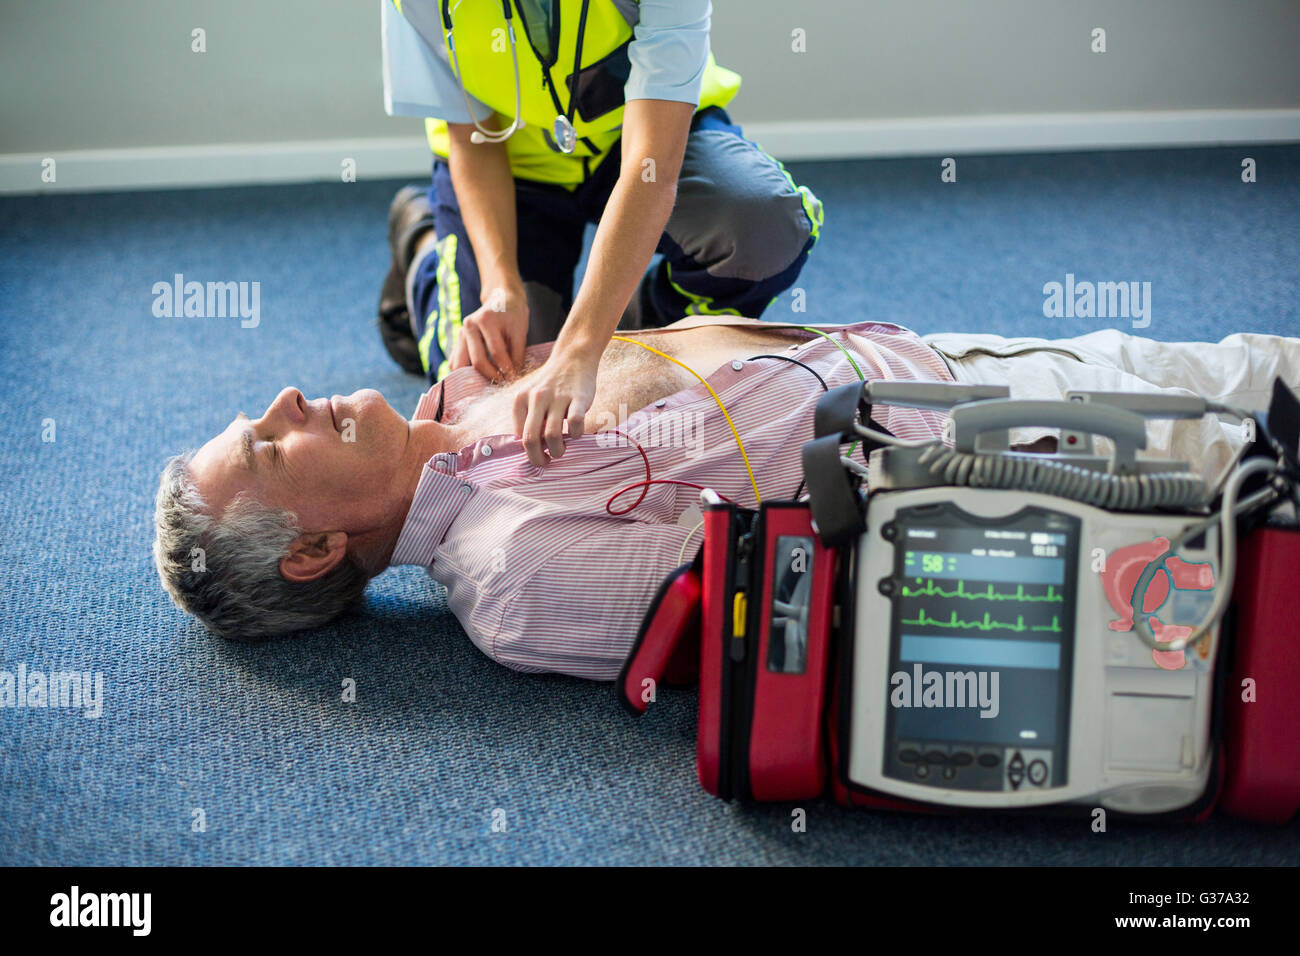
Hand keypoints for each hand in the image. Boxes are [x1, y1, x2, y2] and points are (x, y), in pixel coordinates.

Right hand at [450, 283, 528, 380]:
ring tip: (489, 384)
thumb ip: (517, 354)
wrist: (502, 299)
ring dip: (475, 378)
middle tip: (503, 384)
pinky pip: (455, 361)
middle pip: (478, 361)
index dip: (506, 370)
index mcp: (485, 320)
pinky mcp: (458, 340)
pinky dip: (463, 372)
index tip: (514, 380)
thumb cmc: (513, 315)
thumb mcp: (520, 331)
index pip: (496, 353)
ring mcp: (461, 333)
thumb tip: (514, 378)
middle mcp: (469, 325)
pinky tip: (475, 380)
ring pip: (461, 363)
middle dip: (492, 376)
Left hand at [512, 347, 599, 465]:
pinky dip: (576, 435)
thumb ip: (528, 418)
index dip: (527, 451)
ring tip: (561, 450)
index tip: (537, 454)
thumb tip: (529, 448)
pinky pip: (575, 424)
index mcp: (521, 399)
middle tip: (545, 463)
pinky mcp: (579, 398)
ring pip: (552, 436)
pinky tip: (576, 433)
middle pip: (530, 439)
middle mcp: (536, 398)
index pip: (518, 435)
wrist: (573, 357)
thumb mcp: (531, 396)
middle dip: (537, 459)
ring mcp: (558, 397)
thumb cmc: (552, 384)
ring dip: (558, 451)